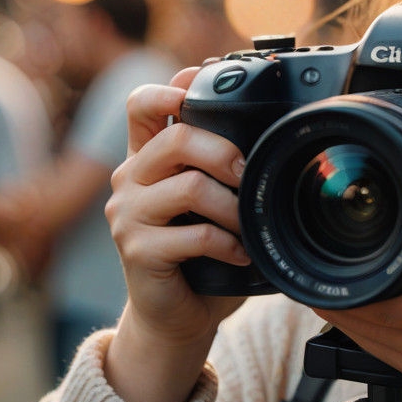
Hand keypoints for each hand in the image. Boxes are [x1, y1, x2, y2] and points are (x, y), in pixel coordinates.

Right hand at [102, 67, 249, 401]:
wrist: (176, 317)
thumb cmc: (202, 254)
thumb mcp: (210, 201)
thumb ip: (222, 165)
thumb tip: (274, 129)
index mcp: (145, 157)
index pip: (141, 104)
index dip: (171, 88)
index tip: (203, 85)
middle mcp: (129, 177)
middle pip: (175, 138)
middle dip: (224, 151)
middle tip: (248, 173)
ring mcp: (127, 213)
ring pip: (189, 186)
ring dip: (232, 205)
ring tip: (248, 224)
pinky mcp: (136, 249)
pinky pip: (194, 234)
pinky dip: (229, 244)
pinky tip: (241, 254)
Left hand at [316, 235, 401, 401]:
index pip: (388, 306)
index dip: (356, 287)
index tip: (336, 264)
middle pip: (368, 327)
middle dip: (340, 300)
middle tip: (318, 271)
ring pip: (371, 344)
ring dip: (349, 319)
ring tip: (332, 290)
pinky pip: (387, 356)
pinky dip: (370, 333)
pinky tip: (369, 315)